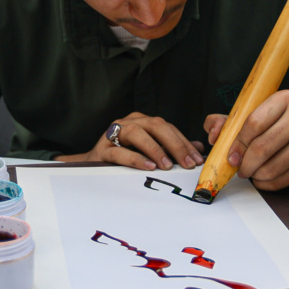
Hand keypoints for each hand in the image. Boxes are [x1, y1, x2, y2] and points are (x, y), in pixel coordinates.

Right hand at [57, 112, 204, 170]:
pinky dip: (136, 158)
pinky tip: (148, 167)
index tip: (197, 159)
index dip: (183, 142)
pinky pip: (120, 151)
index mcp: (141, 121)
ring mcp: (113, 134)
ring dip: (155, 149)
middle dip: (174, 144)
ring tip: (167, 165)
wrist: (92, 166)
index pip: (167, 127)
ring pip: (136, 133)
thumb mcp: (150, 152)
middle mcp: (128, 122)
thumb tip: (197, 149)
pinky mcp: (102, 150)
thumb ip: (172, 149)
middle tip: (187, 163)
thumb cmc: (123, 158)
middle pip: (155, 125)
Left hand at [203, 90, 288, 189]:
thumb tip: (212, 133)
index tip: (231, 156)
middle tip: (239, 169)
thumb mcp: (255, 116)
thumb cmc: (279, 127)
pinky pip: (283, 179)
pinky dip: (268, 183)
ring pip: (272, 166)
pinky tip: (264, 178)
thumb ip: (228, 121)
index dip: (238, 143)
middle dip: (245, 164)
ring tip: (252, 172)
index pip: (254, 122)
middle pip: (262, 147)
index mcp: (285, 98)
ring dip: (256, 175)